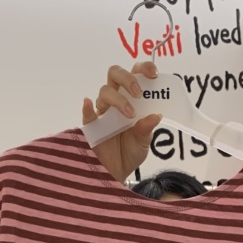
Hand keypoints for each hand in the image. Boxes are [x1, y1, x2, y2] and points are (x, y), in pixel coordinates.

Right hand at [82, 63, 162, 182]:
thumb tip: (156, 115)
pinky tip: (88, 104)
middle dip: (128, 78)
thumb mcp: (144, 142)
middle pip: (115, 75)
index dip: (142, 69)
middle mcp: (115, 102)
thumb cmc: (129, 153)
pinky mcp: (91, 127)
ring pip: (104, 92)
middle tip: (138, 94)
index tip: (154, 74)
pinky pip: (87, 115)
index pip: (134, 75)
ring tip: (130, 114)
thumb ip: (147, 128)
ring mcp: (102, 113)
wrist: (116, 174)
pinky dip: (87, 108)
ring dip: (118, 99)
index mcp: (131, 100)